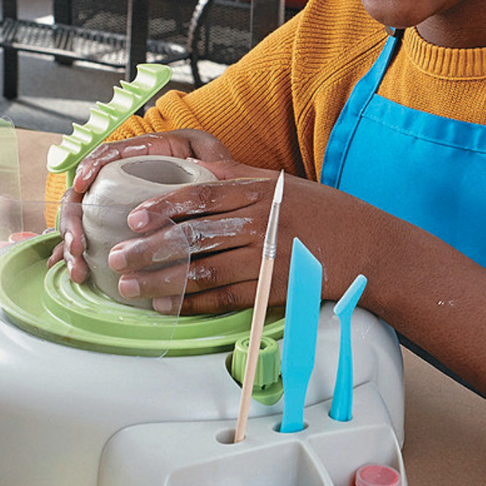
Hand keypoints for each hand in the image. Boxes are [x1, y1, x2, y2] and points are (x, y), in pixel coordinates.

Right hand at [47, 129, 232, 283]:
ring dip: (72, 244)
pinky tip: (80, 274)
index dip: (89, 167)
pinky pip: (89, 240)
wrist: (215, 189)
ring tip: (79, 269)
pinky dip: (79, 257)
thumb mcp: (211, 157)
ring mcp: (114, 204)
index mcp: (140, 155)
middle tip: (78, 246)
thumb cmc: (210, 168)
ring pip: (81, 221)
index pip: (105, 156)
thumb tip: (192, 161)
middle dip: (73, 220)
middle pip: (83, 194)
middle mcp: (120, 179)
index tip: (81, 184)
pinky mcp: (114, 228)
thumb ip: (209, 157)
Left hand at [106, 162, 354, 315]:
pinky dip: (194, 302)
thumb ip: (233, 184)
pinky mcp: (276, 287)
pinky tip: (169, 305)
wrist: (367, 245)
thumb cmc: (318, 213)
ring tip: (133, 287)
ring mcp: (269, 255)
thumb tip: (184, 180)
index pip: (199, 196)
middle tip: (118, 259)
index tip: (132, 219)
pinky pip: (226, 296)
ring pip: (204, 269)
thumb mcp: (277, 185)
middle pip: (194, 235)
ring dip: (162, 281)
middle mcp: (260, 220)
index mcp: (257, 189)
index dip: (161, 207)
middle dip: (149, 249)